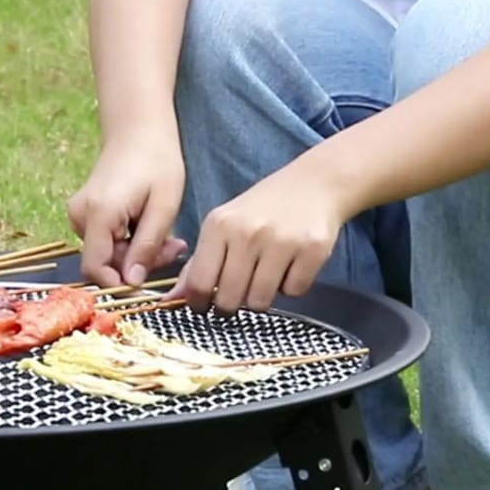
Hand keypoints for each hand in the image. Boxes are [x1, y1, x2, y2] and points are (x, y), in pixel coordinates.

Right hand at [67, 128, 187, 286]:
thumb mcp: (163, 206)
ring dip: (138, 253)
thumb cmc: (156, 159)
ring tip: (168, 237)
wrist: (138, 127)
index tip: (148, 281)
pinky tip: (152, 228)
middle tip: (174, 249)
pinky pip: (106, 241)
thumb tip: (131, 283)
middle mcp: (80, 215)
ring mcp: (79, 214)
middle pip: (104, 262)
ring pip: (108, 253)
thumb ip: (146, 247)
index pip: (95, 268)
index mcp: (99, 213)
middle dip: (138, 264)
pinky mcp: (85, 213)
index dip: (119, 283)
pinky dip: (130, 242)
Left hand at [174, 162, 347, 314]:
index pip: (199, 283)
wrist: (315, 183)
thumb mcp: (224, 225)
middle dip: (232, 305)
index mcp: (220, 225)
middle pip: (230, 300)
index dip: (199, 303)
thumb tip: (174, 297)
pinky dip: (292, 286)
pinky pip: (293, 292)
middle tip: (239, 293)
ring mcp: (282, 241)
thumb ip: (199, 262)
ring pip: (260, 301)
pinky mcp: (312, 249)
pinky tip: (291, 265)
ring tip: (266, 275)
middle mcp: (248, 232)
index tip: (204, 306)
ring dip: (262, 297)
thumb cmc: (264, 209)